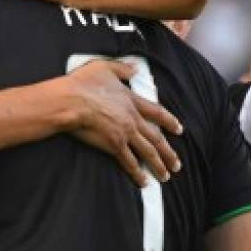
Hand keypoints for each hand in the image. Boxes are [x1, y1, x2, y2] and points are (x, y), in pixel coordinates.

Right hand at [61, 60, 183, 186]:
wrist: (71, 101)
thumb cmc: (83, 83)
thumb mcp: (104, 67)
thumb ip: (122, 69)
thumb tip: (135, 68)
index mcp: (131, 100)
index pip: (157, 112)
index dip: (169, 121)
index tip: (179, 130)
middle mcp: (133, 119)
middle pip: (156, 138)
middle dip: (168, 152)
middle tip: (177, 164)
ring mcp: (125, 133)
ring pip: (148, 152)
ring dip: (158, 165)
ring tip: (166, 176)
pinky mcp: (114, 145)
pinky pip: (130, 162)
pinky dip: (138, 173)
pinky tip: (144, 182)